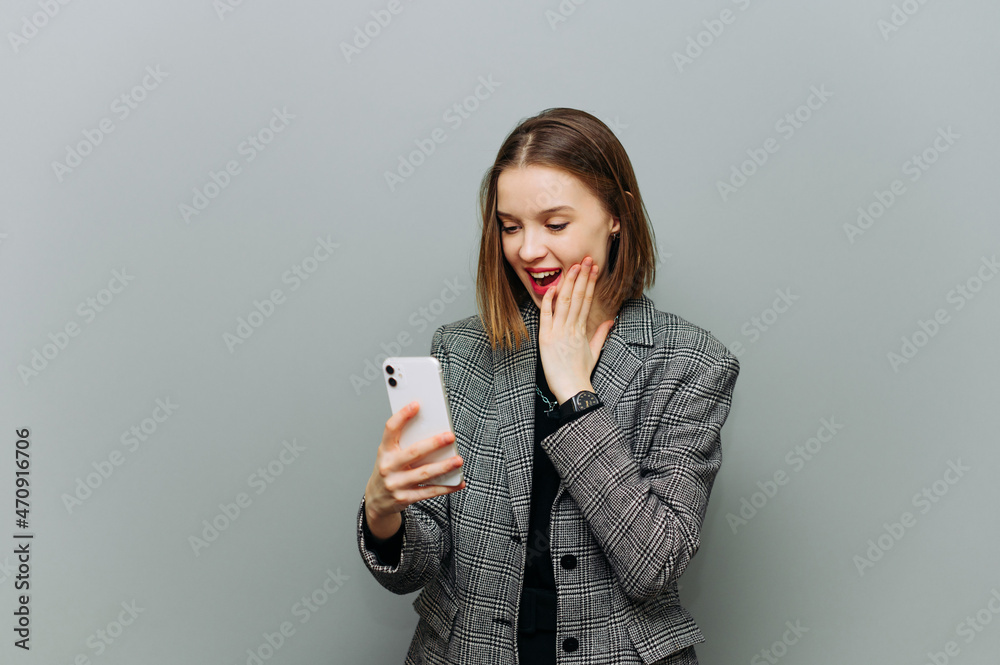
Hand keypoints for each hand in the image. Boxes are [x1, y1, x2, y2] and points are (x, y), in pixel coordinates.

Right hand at [365, 401, 465, 537]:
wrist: (376, 500)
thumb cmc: (389, 470)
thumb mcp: (389, 454)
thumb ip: (405, 442)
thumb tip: (433, 429)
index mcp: (384, 451)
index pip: (390, 429)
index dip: (402, 416)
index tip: (416, 404)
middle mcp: (388, 467)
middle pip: (413, 452)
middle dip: (433, 444)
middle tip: (450, 436)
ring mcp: (396, 484)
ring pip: (424, 473)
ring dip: (444, 467)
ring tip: (458, 460)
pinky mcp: (405, 498)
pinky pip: (429, 492)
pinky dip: (446, 487)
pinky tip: (459, 482)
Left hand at [539, 256, 613, 404]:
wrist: (574, 390)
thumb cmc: (581, 374)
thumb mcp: (594, 352)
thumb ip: (601, 334)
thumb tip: (610, 321)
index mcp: (582, 330)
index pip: (587, 301)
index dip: (590, 283)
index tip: (593, 269)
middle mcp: (571, 328)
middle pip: (578, 297)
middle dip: (583, 276)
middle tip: (586, 259)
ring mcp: (559, 333)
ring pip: (566, 302)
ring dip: (570, 283)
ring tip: (575, 266)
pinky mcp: (546, 339)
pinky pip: (547, 316)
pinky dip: (549, 301)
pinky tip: (553, 287)